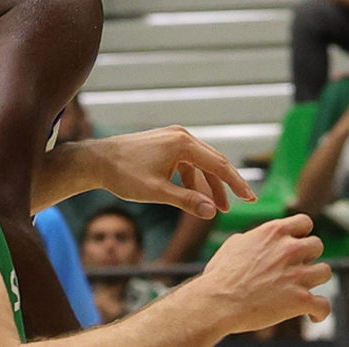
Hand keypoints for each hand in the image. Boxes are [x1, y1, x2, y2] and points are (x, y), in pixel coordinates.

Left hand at [74, 126, 252, 218]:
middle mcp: (180, 135)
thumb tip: (211, 212)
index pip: (219, 164)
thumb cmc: (124, 175)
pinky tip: (194, 196)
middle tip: (242, 203)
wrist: (98, 160)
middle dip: (227, 184)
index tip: (250, 199)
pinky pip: (187, 161)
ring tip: (216, 208)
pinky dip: (194, 178)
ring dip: (209, 184)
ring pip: (201, 163)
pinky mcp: (165, 143)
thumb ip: (187, 201)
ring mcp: (172, 137)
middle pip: (213, 161)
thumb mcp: (157, 192)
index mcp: (182, 144)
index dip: (236, 183)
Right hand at [193, 212, 330, 330]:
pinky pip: (324, 305)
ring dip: (315, 281)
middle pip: (317, 245)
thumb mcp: (234, 244)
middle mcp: (289, 249)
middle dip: (309, 257)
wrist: (218, 302)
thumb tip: (257, 239)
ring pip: (326, 272)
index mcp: (273, 232)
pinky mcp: (301, 299)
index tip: (297, 243)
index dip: (302, 234)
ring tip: (304, 289)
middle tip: (297, 268)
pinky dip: (319, 311)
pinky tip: (312, 314)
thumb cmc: (221, 275)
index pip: (304, 221)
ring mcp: (297, 274)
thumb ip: (253, 238)